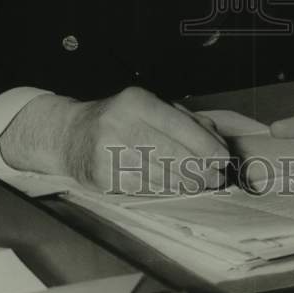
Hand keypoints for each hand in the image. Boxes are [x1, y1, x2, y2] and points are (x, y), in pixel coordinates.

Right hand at [0, 87, 229, 194]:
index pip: (178, 126)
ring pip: (160, 175)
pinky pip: (145, 188)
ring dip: (186, 183)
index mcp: (136, 102)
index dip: (204, 145)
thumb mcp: (150, 106)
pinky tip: (176, 188)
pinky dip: (166, 190)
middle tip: (216, 177)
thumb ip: (184, 119)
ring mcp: (109, 153)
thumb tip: (216, 140)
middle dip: (199, 169)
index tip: (223, 157)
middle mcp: (121, 125)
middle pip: (171, 154)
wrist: (71, 136)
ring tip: (201, 184)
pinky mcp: (104, 178)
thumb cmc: (120, 118)